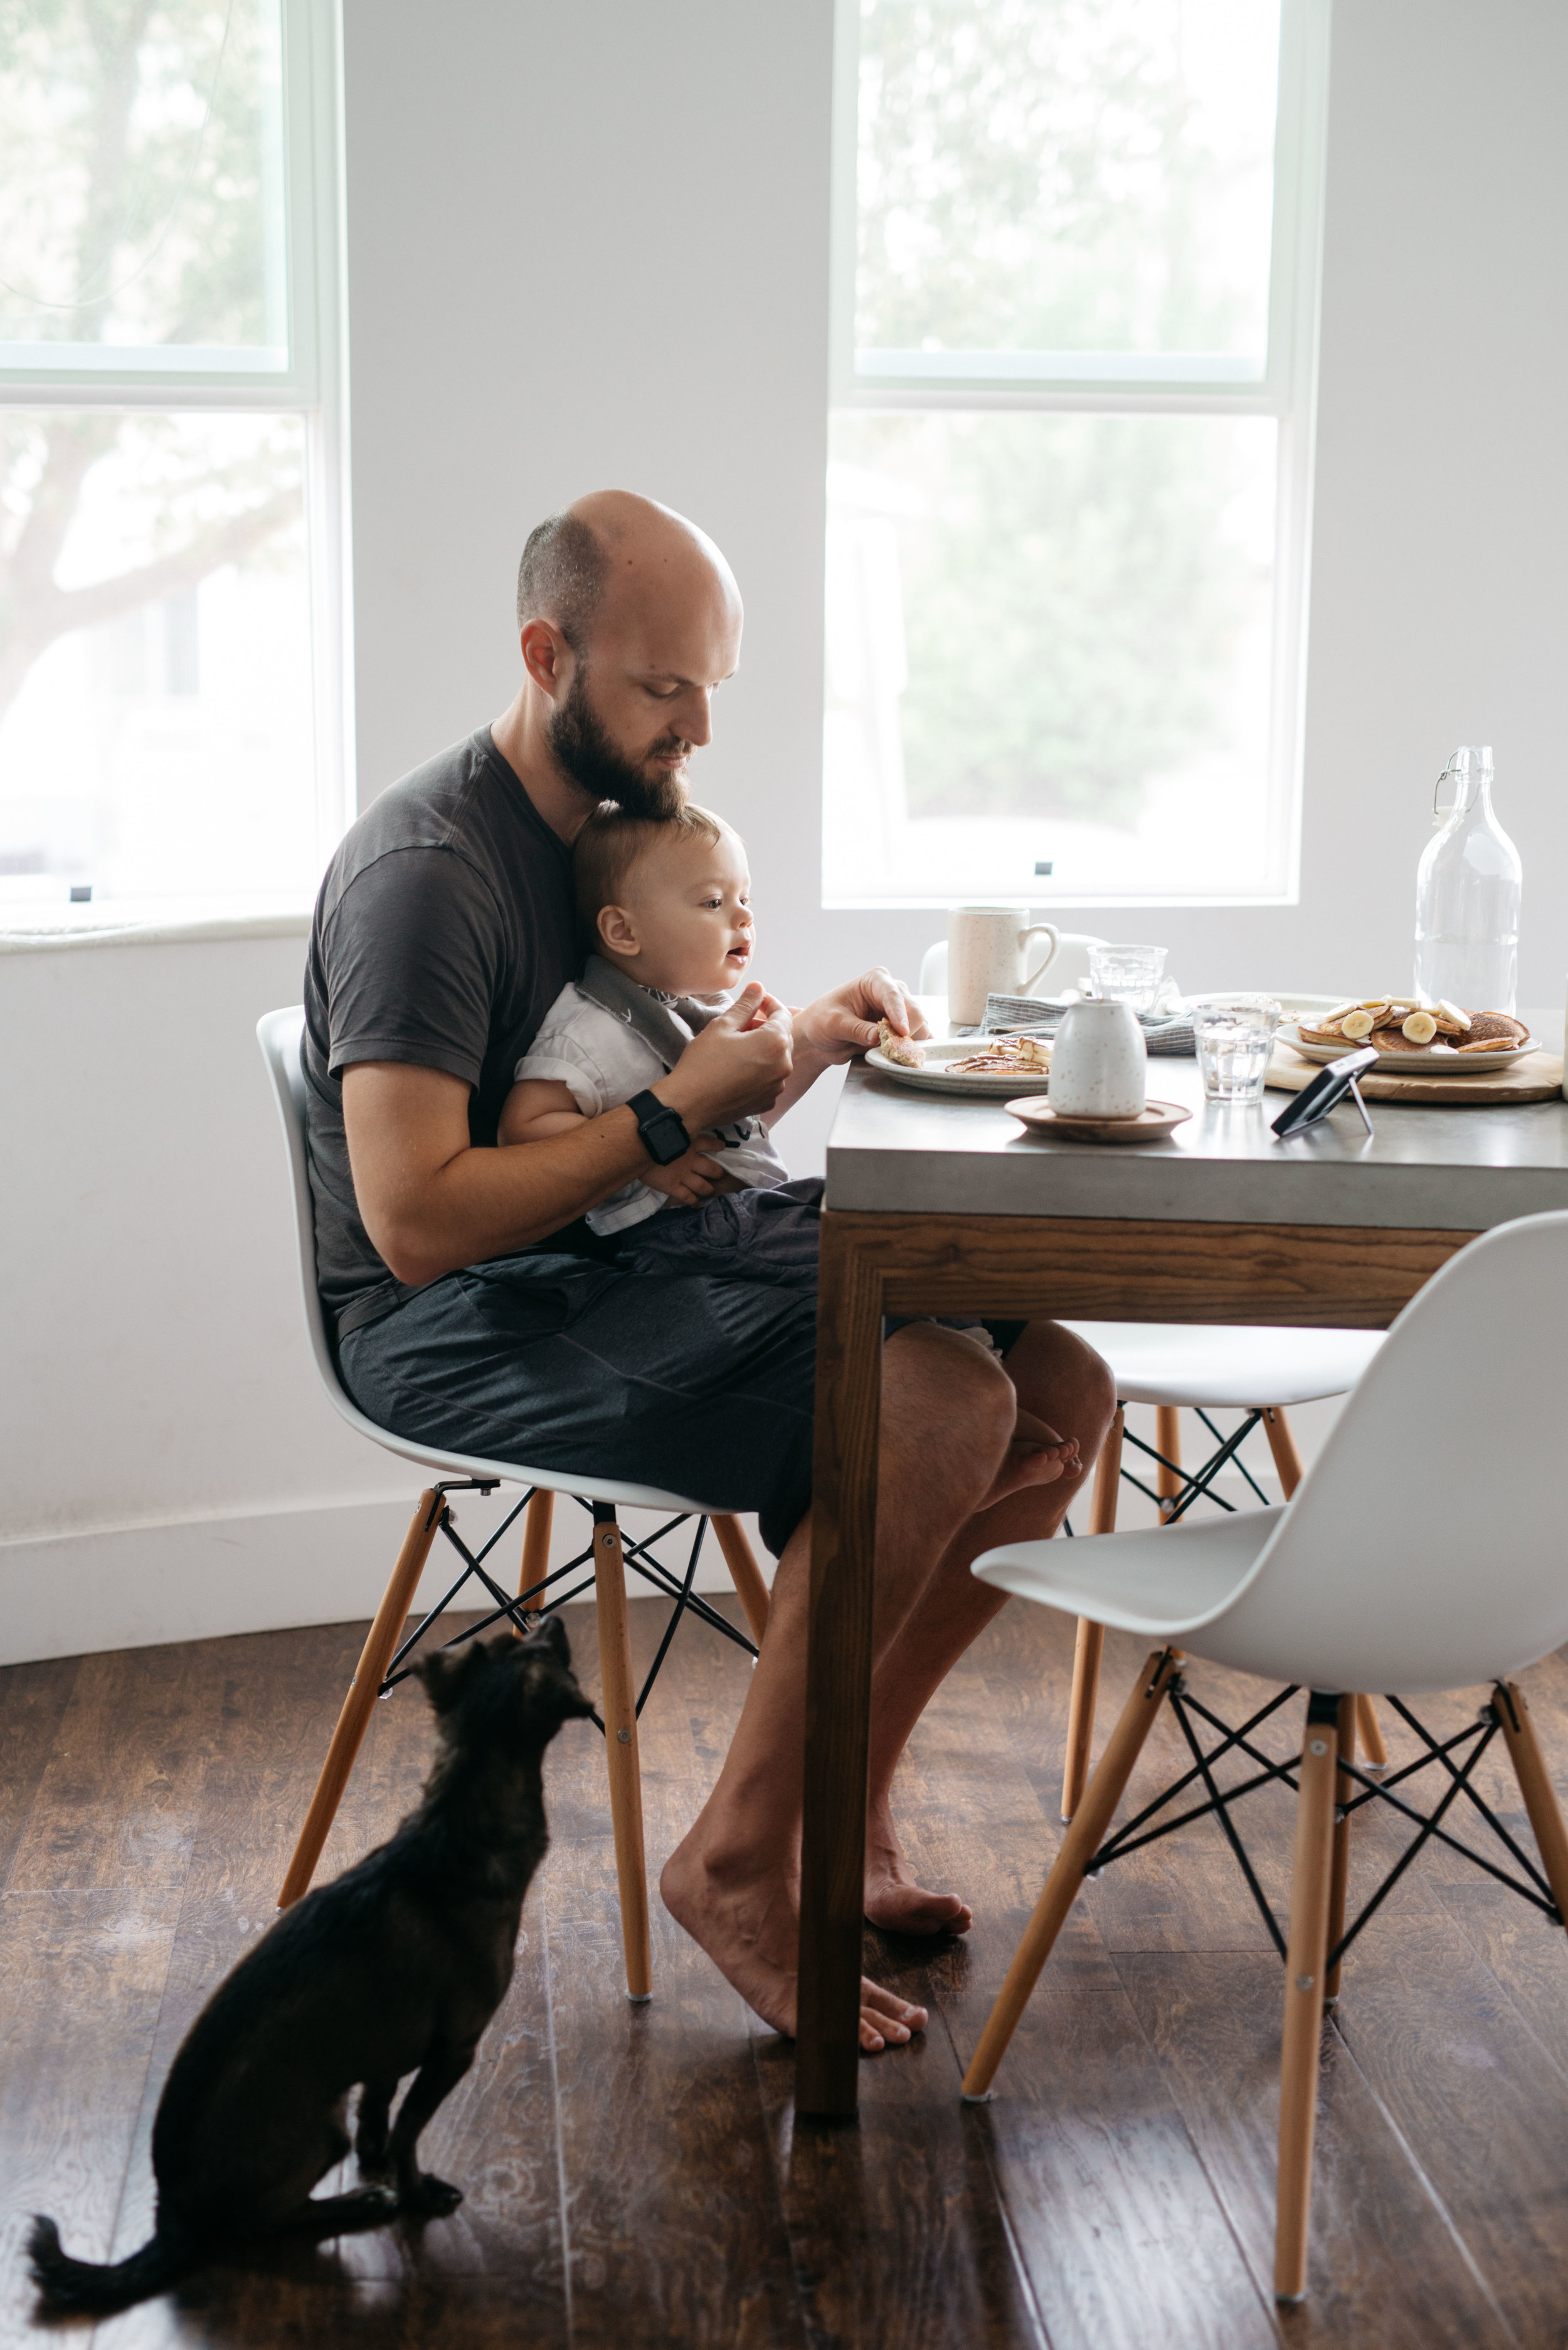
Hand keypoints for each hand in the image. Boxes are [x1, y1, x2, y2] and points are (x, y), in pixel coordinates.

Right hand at [639, 1134, 730, 1206]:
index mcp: (690, 1142)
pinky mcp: (673, 1187)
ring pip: (703, 1186)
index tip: (722, 1146)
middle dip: (717, 1173)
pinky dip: (694, 1202)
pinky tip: (697, 1204)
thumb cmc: (650, 1133)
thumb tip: (671, 1116)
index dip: (717, 1145)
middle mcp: (691, 1160)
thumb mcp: (666, 1126)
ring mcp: (683, 1175)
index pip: (709, 1143)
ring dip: (709, 1189)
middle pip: (712, 1169)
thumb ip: (674, 1125)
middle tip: (719, 1174)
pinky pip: (687, 1197)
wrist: (638, 1148)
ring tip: (711, 1191)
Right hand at [660, 984, 792, 1128]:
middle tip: (742, 1023)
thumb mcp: (723, 1025)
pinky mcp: (768, 1101)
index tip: (755, 1000)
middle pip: (783, 1036)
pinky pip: (770, 1078)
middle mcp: (783, 1066)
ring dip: (763, 1048)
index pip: (782, 1014)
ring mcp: (777, 1086)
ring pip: (777, 1058)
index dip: (768, 1003)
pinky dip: (761, 1069)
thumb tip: (758, 987)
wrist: (689, 1103)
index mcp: (775, 1043)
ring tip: (738, 1047)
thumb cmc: (703, 1063)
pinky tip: (739, 1067)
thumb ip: (745, 1004)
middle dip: (766, 1026)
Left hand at [794, 966, 928, 1063]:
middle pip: (913, 1011)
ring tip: (890, 1054)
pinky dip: (914, 1048)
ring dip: (910, 1043)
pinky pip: (918, 1038)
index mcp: (875, 981)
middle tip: (892, 1050)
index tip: (902, 1032)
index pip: (893, 995)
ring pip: (920, 1026)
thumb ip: (856, 1030)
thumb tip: (878, 1037)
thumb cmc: (823, 1021)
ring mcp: (900, 1011)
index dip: (899, 1014)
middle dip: (906, 1032)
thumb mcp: (834, 1024)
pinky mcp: (903, 1028)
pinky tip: (904, 1056)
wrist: (821, 1038)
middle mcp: (892, 992)